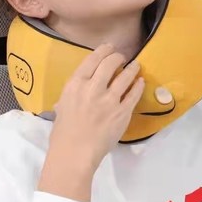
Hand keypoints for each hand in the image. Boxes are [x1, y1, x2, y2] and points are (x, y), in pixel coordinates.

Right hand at [48, 44, 144, 172]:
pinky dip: (138, 85)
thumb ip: (70, 97)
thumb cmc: (63, 134)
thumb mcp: (61, 108)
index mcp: (75, 84)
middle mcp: (93, 87)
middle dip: (118, 57)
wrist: (74, 154)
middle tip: (122, 58)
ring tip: (136, 66)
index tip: (109, 48)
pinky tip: (140, 82)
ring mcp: (110, 100)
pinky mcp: (122, 112)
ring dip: (132, 68)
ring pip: (126, 76)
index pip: (92, 59)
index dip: (103, 50)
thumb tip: (74, 95)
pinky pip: (134, 94)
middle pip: (110, 63)